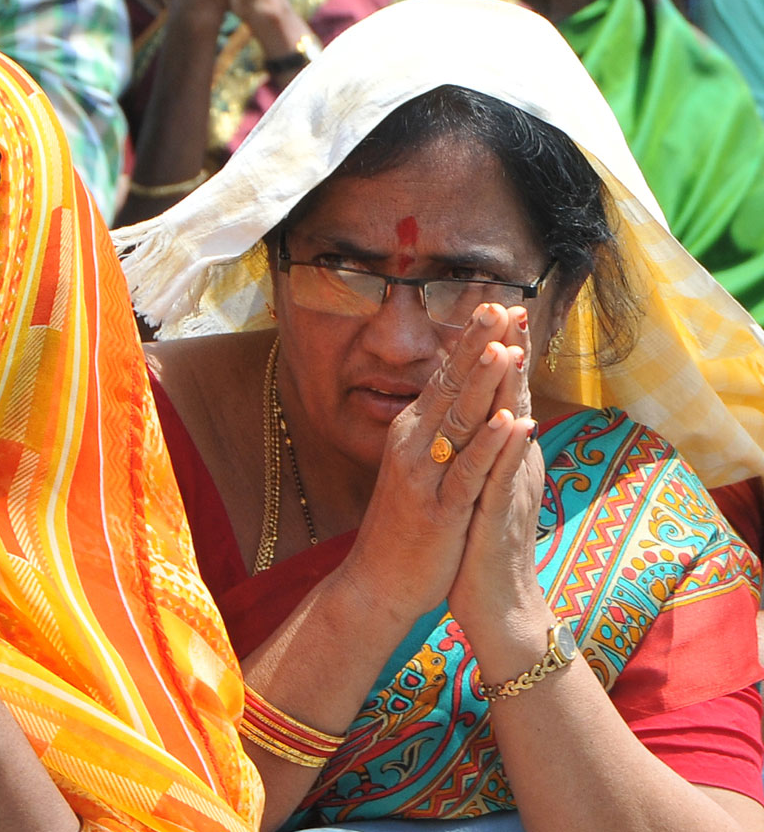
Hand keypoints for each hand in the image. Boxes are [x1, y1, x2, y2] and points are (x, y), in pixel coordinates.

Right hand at [342, 304, 532, 621]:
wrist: (378, 582)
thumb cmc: (406, 525)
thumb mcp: (420, 468)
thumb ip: (437, 431)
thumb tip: (458, 393)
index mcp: (412, 432)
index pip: (445, 376)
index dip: (471, 341)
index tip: (495, 305)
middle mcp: (413, 445)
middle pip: (449, 387)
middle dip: (476, 345)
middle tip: (498, 305)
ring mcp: (424, 477)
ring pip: (458, 422)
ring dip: (483, 384)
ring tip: (505, 349)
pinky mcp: (438, 511)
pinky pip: (467, 473)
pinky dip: (488, 446)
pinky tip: (510, 422)